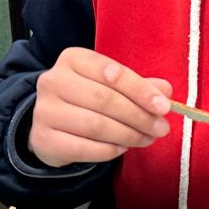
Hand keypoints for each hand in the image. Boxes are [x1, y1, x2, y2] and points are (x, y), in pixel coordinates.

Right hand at [28, 48, 172, 166]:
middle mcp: (53, 80)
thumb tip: (165, 91)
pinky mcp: (43, 139)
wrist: (51, 124)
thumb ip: (138, 86)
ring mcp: (44, 110)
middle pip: (104, 99)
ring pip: (95, 125)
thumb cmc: (86, 99)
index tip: (164, 107)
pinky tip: (122, 148)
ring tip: (146, 139)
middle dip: (138, 116)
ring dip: (128, 135)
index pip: (111, 72)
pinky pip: (83, 148)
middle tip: (160, 128)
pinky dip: (109, 150)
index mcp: (73, 59)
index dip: (140, 90)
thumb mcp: (111, 85)